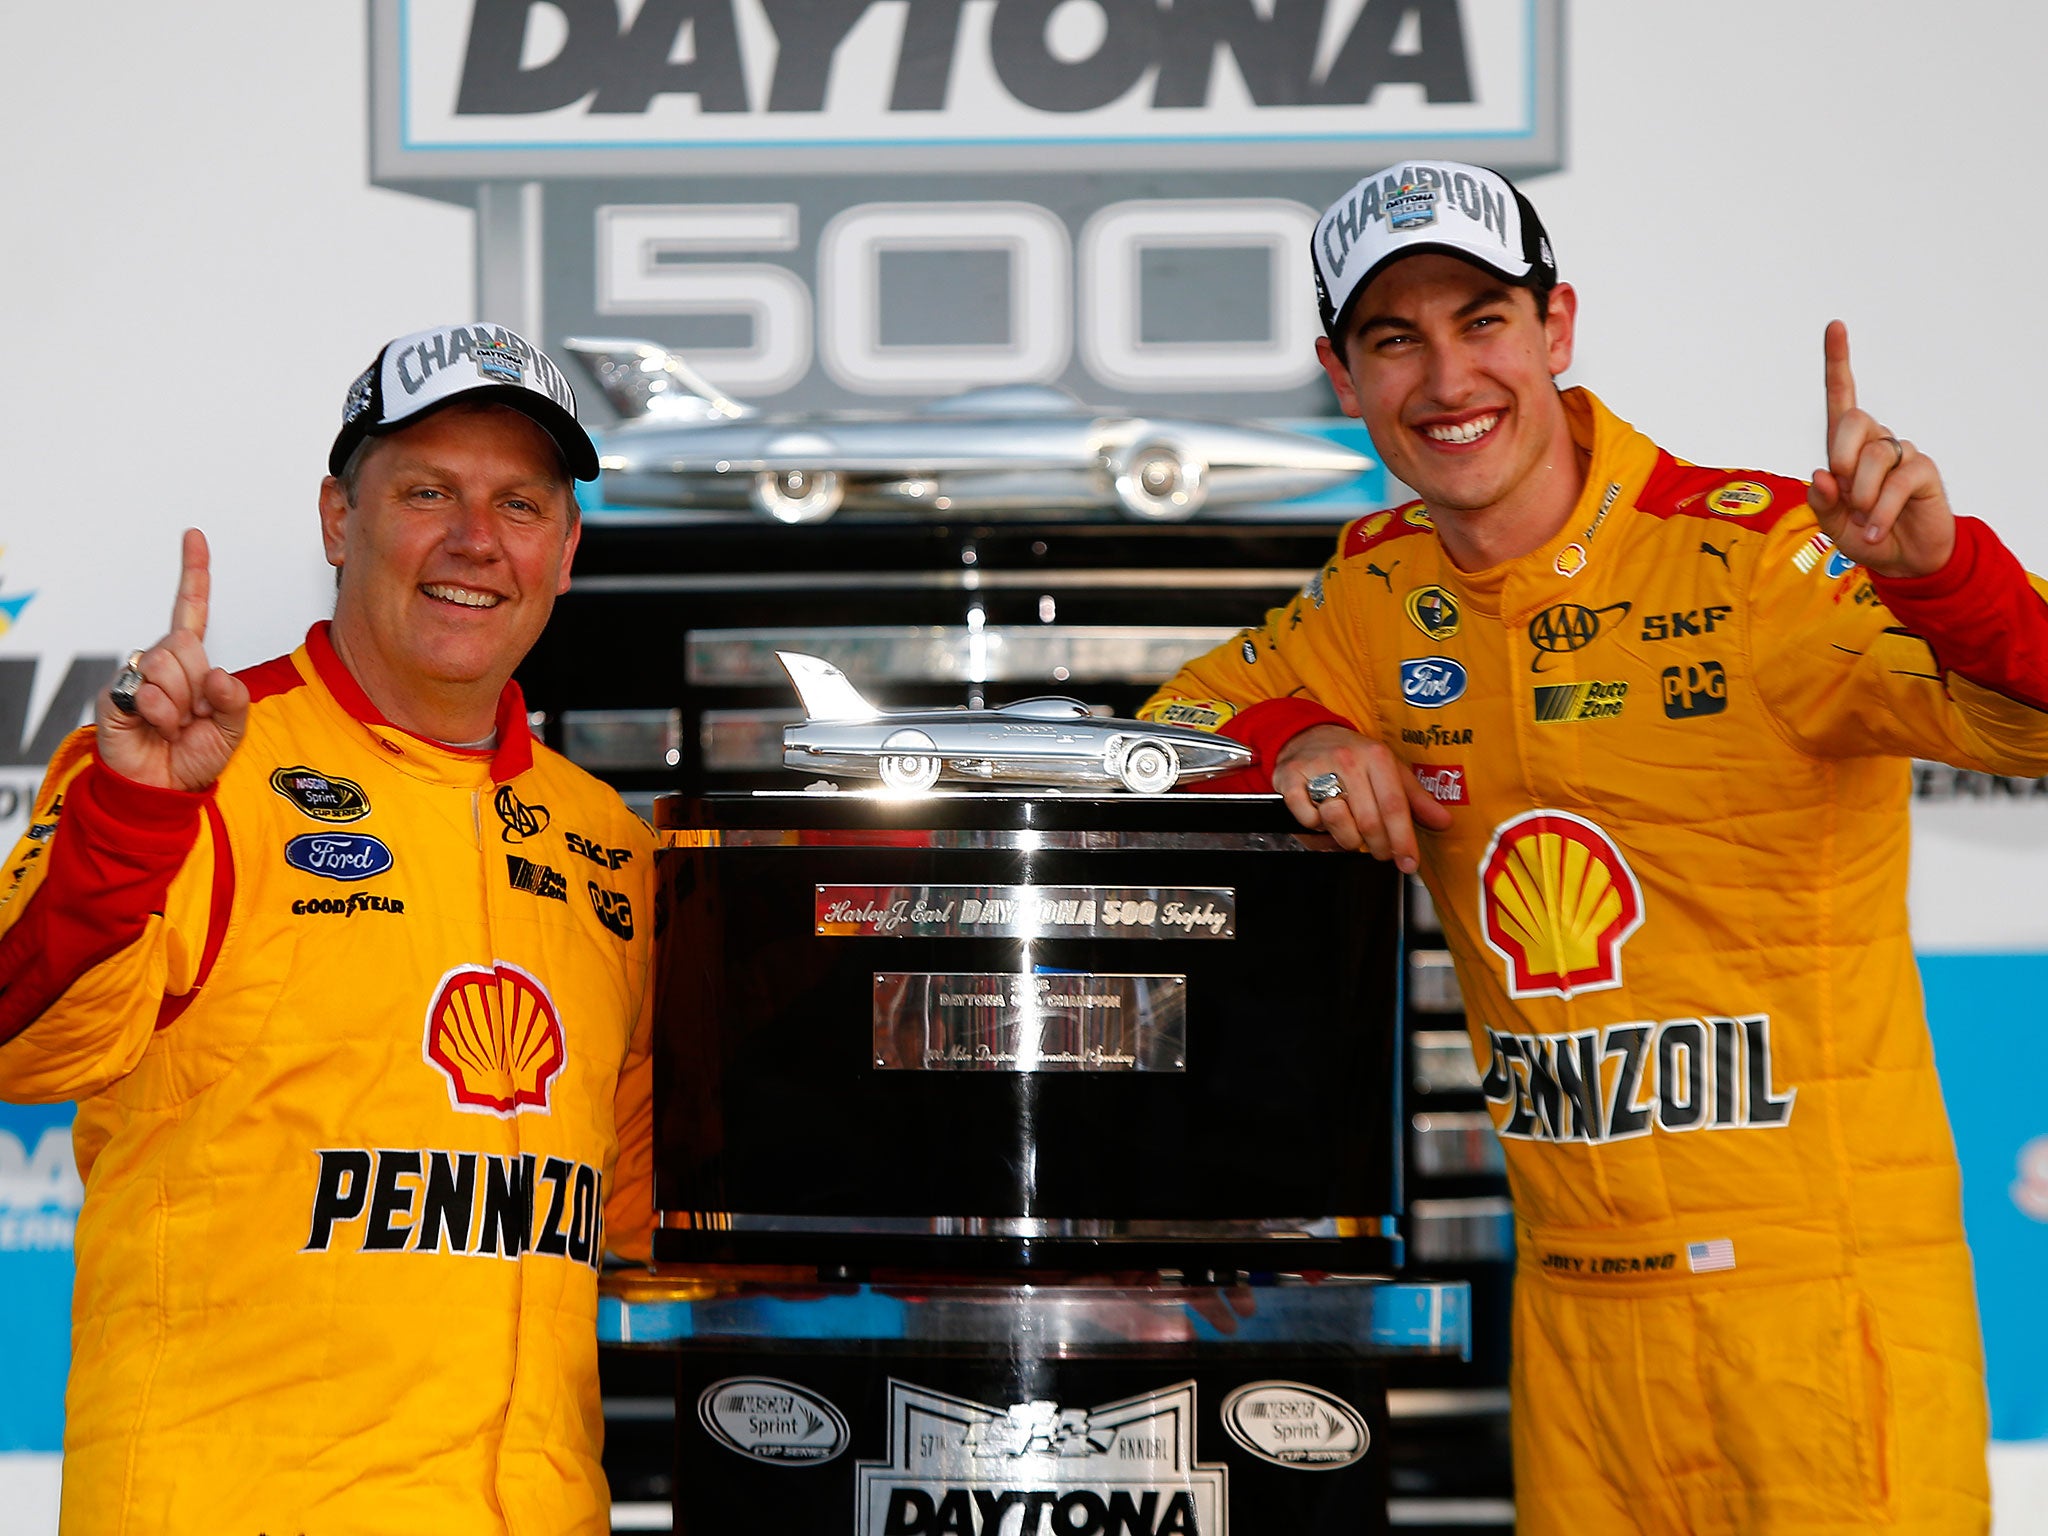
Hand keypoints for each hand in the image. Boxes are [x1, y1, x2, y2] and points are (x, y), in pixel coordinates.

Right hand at [96, 529, 250, 791]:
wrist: (162, 788)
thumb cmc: (193, 755)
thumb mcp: (233, 729)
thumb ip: (236, 700)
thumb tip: (219, 676)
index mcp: (191, 663)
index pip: (192, 611)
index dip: (194, 574)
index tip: (194, 537)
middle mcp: (161, 661)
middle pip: (185, 643)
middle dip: (199, 684)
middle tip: (194, 714)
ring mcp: (136, 675)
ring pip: (167, 664)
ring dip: (181, 702)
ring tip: (174, 724)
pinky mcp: (115, 694)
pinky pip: (148, 691)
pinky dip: (162, 714)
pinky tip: (156, 727)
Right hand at [1272, 724, 1452, 869]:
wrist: (1309, 736)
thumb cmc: (1355, 756)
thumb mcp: (1390, 770)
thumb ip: (1416, 798)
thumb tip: (1443, 822)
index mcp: (1377, 756)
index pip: (1394, 806)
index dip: (1403, 839)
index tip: (1408, 862)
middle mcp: (1348, 759)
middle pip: (1368, 820)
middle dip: (1377, 846)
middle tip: (1379, 851)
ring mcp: (1317, 767)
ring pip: (1337, 821)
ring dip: (1346, 838)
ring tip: (1351, 831)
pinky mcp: (1291, 777)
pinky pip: (1307, 818)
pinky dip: (1316, 826)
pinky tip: (1323, 815)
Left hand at [1806, 320, 1955, 577]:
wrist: (1902, 562)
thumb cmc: (1862, 535)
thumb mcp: (1830, 524)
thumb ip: (1821, 501)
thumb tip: (1821, 474)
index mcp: (1845, 447)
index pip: (1841, 397)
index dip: (1838, 362)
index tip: (1835, 325)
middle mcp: (1874, 442)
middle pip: (1853, 419)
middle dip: (1840, 456)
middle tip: (1842, 491)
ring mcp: (1901, 454)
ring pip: (1874, 456)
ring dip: (1860, 497)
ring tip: (1863, 519)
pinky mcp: (1923, 471)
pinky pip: (1897, 482)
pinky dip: (1879, 512)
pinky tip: (1876, 529)